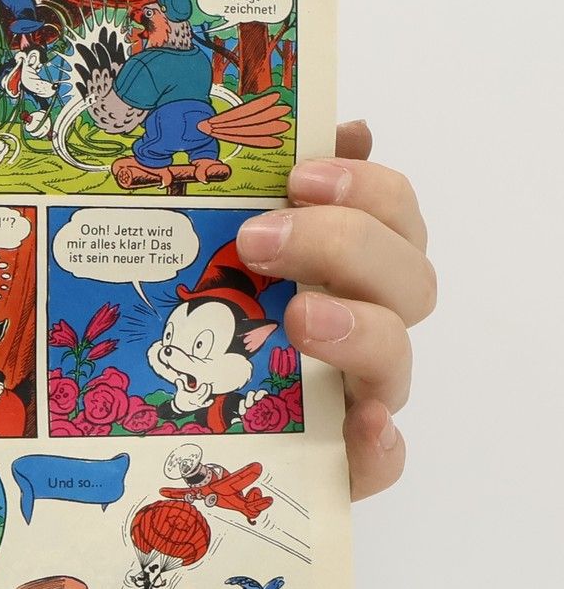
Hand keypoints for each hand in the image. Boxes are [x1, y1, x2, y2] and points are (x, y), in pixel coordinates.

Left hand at [237, 121, 434, 498]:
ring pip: (397, 356)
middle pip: (407, 276)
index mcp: (352, 263)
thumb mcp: (227, 241)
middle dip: (342, 245)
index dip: (362, 186)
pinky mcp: (340, 460)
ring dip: (358, 328)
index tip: (300, 175)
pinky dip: (380, 442)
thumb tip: (345, 128)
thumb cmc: (220, 315)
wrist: (182, 423)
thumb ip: (275, 185)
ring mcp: (359, 391)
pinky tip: (360, 423)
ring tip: (300, 316)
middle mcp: (369, 321)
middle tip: (260, 239)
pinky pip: (382, 457)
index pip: (393, 210)